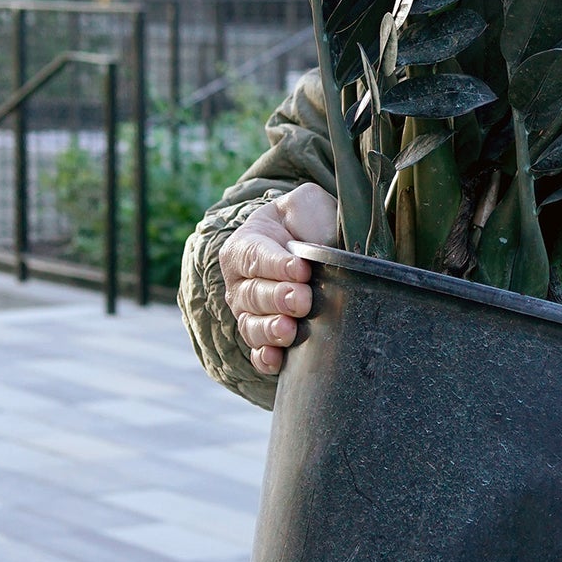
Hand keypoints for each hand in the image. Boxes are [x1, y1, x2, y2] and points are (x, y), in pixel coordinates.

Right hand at [219, 182, 338, 376]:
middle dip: (277, 298)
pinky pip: (258, 352)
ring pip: (252, 324)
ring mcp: (250, 312)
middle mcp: (241, 282)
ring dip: (270, 329)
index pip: (254, 257)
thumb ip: (306, 209)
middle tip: (302, 300)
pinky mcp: (266, 337)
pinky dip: (265, 357)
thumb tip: (320, 240)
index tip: (301, 270)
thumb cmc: (307, 221)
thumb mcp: (305, 203)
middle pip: (252, 294)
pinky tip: (277, 359)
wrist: (314, 244)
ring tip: (290, 330)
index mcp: (246, 245)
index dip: (276, 265)